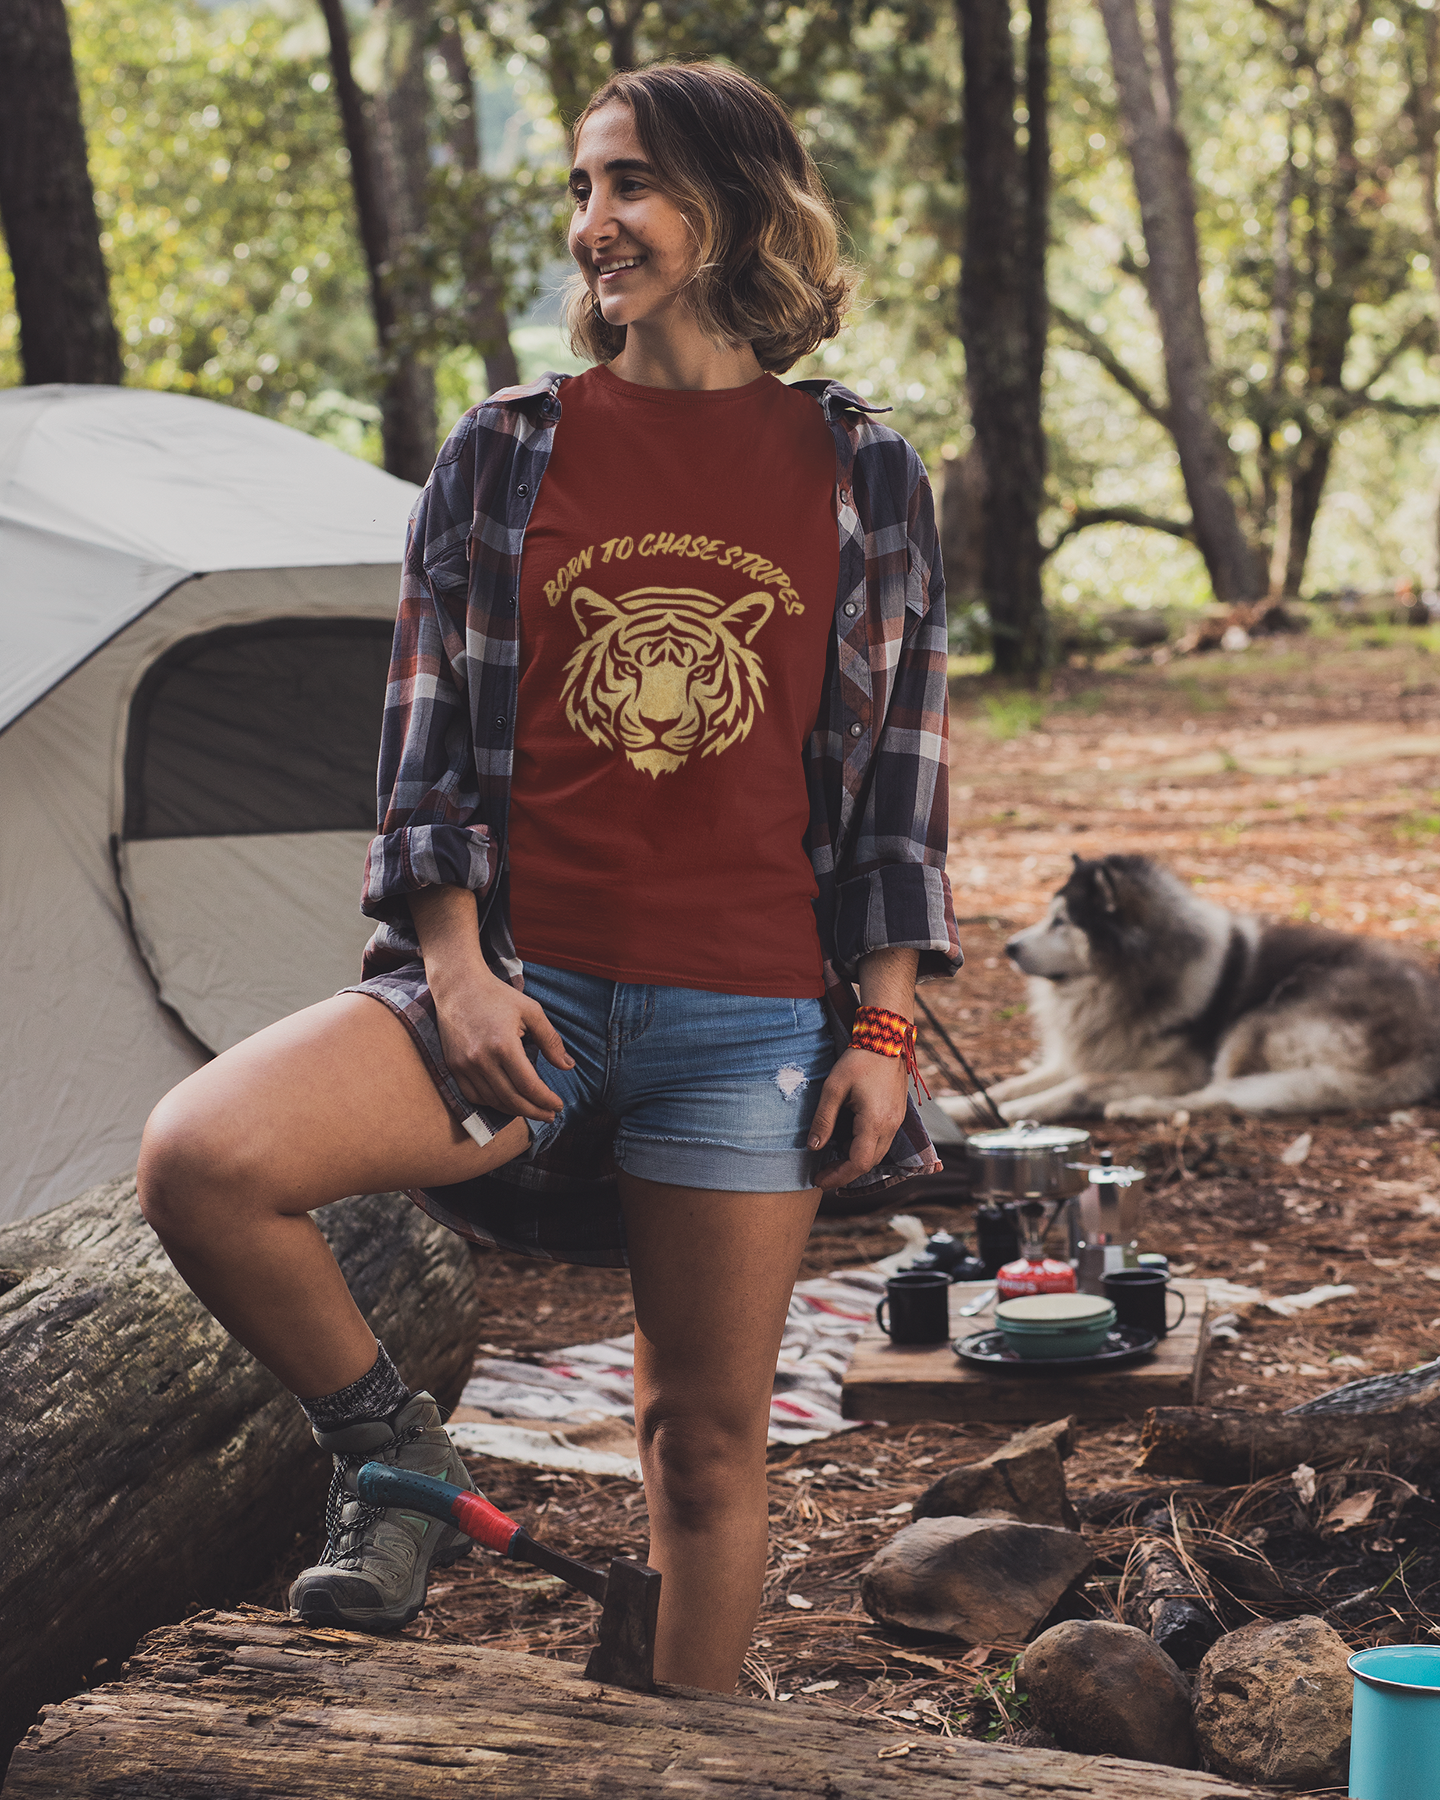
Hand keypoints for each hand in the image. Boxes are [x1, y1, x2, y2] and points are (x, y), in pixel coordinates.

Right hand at [410, 884, 572, 1119]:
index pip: (529, 1086)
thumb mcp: (531, 1011)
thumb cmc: (498, 996)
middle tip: (550, 1115)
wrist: (457, 986)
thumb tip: (568, 1066)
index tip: (558, 1105)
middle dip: (534, 1111)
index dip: (546, 1100)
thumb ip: (551, 1040)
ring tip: (532, 1109)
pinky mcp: (453, 1067)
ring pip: (493, 1101)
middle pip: (512, 1099)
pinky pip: (473, 1096)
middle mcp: (481, 1060)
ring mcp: (464, 1066)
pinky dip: (492, 1103)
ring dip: (515, 1110)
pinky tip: (506, 1101)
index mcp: (503, 1045)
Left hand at [808, 1047, 909, 1191]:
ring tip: (830, 1158)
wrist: (887, 1040)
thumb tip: (813, 1147)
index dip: (838, 1176)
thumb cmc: (859, 1060)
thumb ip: (824, 1119)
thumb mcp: (834, 1088)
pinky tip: (846, 1140)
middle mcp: (890, 1126)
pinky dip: (863, 1147)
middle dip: (844, 1172)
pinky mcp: (897, 1115)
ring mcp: (896, 1121)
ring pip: (876, 1154)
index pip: (858, 1163)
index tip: (819, 1180)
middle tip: (821, 1173)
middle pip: (868, 1163)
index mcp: (875, 1122)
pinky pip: (881, 1141)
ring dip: (854, 1160)